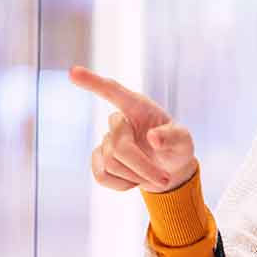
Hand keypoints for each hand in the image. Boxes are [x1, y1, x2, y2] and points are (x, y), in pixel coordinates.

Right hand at [70, 66, 196, 193]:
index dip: (93, 82)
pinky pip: (102, 176)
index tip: (73, 72)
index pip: (113, 91)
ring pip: (111, 164)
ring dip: (136, 176)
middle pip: (120, 147)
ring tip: (153, 176)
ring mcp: (107, 140)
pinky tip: (134, 179)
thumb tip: (154, 138)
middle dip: (143, 167)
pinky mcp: (99, 159)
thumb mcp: (184, 142)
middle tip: (164, 179)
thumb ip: (173, 138)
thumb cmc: (176, 147)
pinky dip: (122, 184)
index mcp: (138, 107)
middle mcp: (119, 121)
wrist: (168, 168)